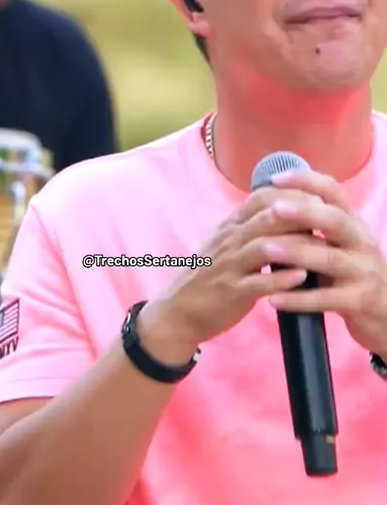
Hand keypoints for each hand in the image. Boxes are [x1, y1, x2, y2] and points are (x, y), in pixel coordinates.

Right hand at [141, 186, 322, 356]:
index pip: (260, 198)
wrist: (178, 311)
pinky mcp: (231, 292)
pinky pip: (258, 283)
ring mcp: (229, 266)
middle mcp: (229, 240)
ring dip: (295, 245)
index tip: (316, 195)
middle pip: (266, 217)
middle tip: (327, 215)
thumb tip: (287, 214)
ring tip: (321, 245)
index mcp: (230, 226)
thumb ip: (251, 228)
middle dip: (299, 214)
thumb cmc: (209, 276)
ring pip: (263, 247)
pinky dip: (281, 279)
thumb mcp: (227, 245)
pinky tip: (302, 277)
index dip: (289, 193)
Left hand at [262, 170, 386, 357]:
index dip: (306, 181)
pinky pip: (326, 299)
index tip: (275, 179)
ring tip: (266, 249)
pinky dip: (299, 299)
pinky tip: (274, 299)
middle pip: (335, 220)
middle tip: (274, 209)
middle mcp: (361, 242)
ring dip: (296, 253)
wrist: (386, 310)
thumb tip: (270, 202)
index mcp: (352, 222)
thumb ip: (315, 224)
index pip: (333, 191)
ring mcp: (364, 271)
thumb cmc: (352, 271)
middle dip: (304, 212)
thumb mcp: (340, 242)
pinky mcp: (360, 300)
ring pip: (329, 258)